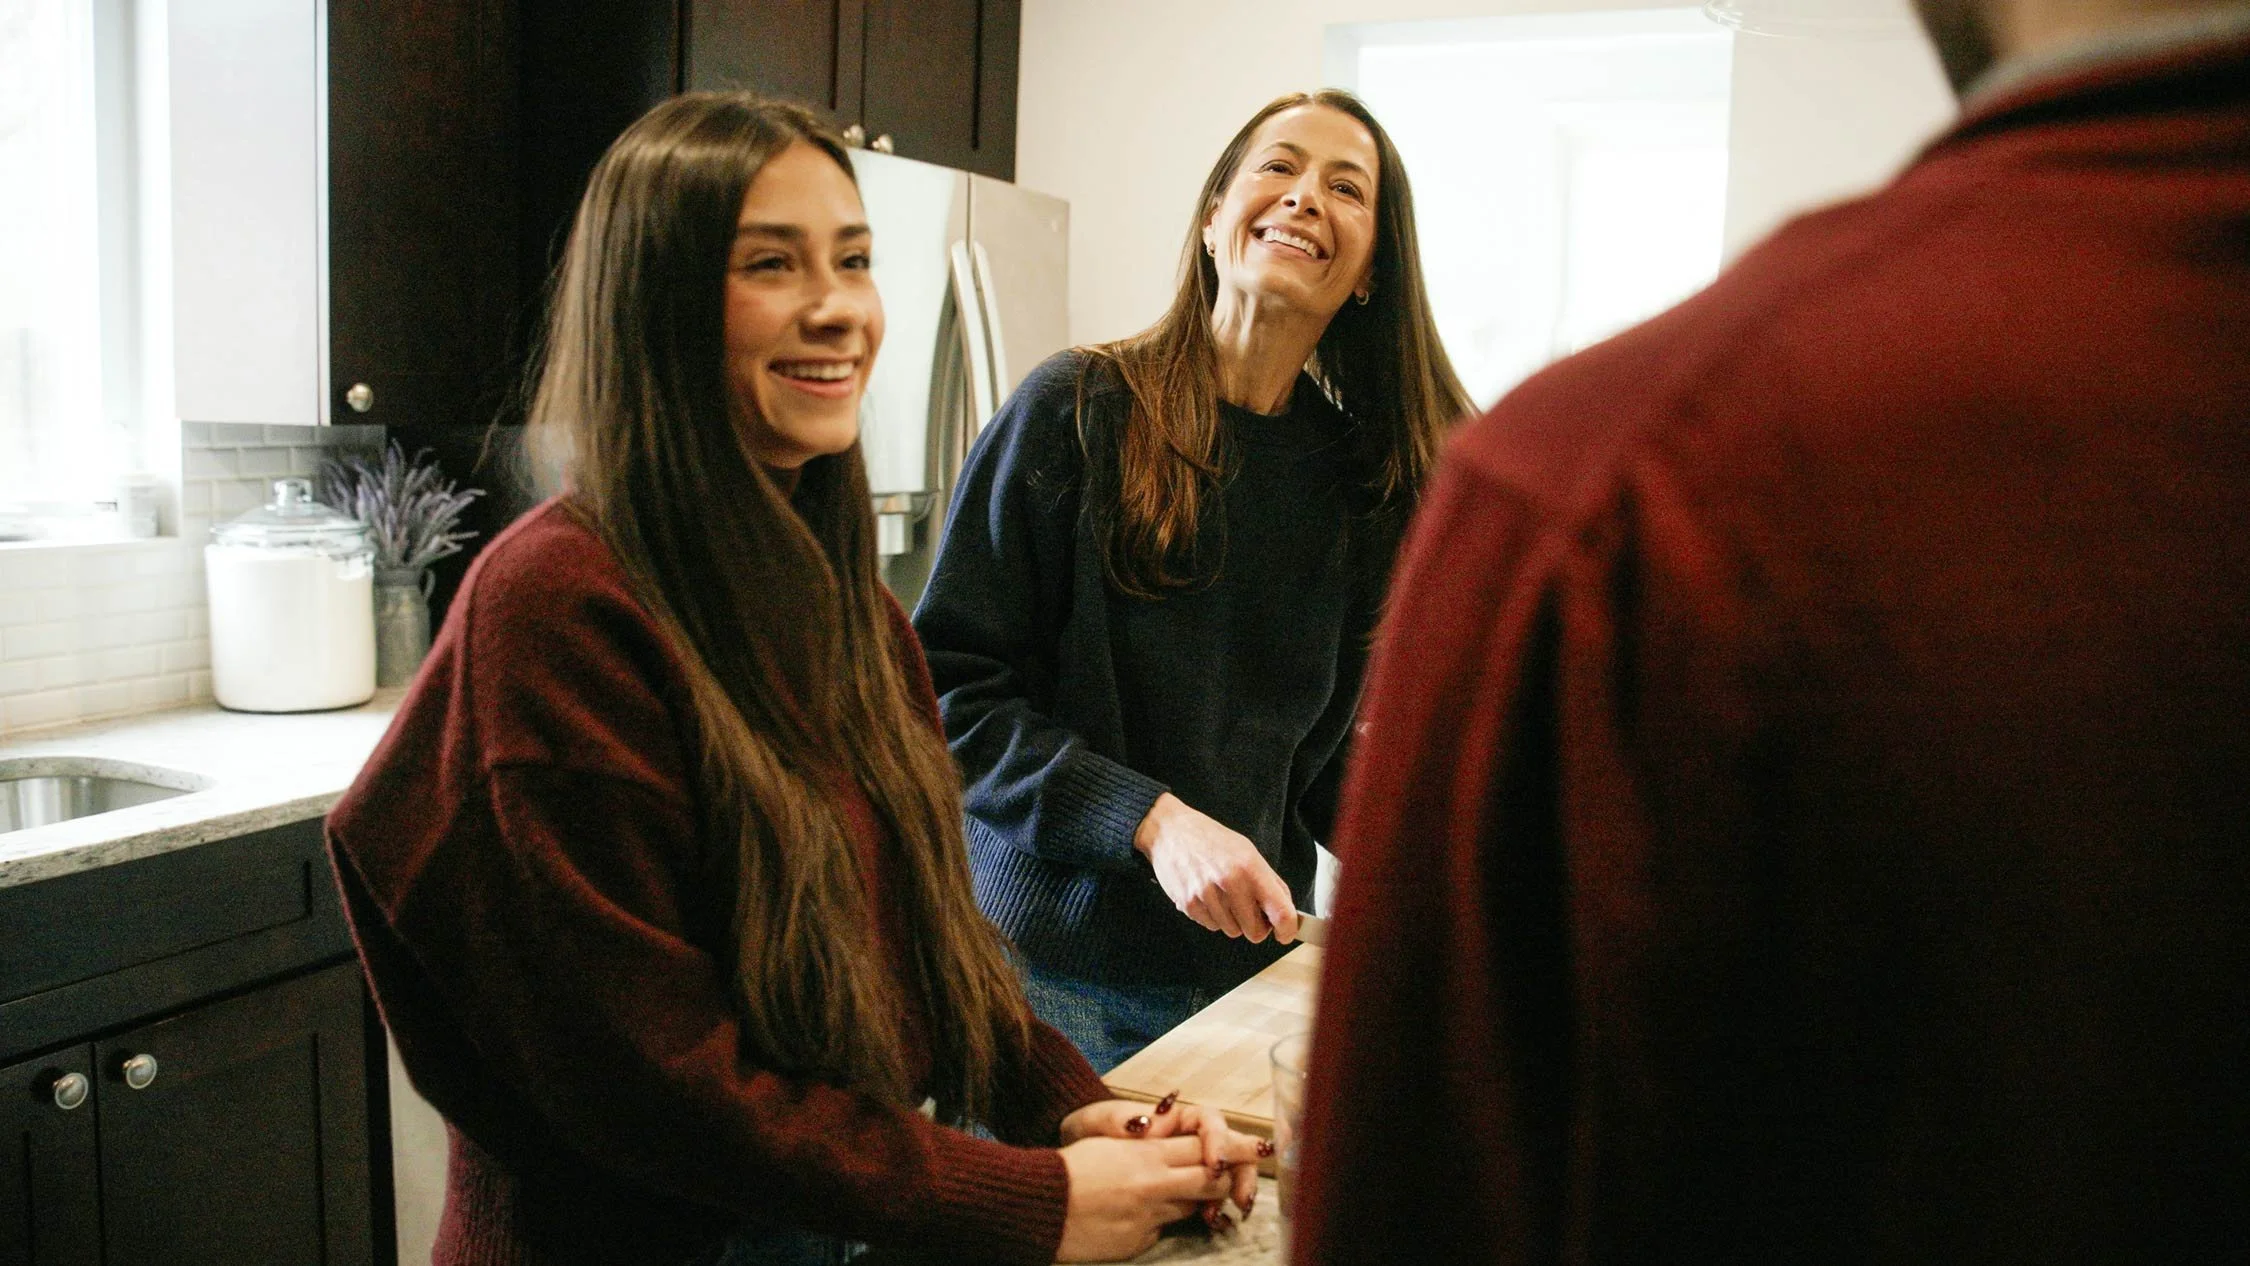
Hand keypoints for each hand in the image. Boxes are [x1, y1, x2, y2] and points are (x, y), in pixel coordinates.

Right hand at [1055, 1132, 1264, 1260]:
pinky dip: (1160, 1222)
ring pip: (1190, 1208)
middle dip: (1232, 1179)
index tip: (1258, 1148)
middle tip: (1247, 1182)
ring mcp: (1147, 1218)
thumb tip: (1166, 1151)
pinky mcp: (1136, 1243)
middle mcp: (1154, 1186)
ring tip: (1209, 1202)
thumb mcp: (1109, 1144)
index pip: (1204, 1148)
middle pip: (1210, 1181)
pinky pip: (1160, 1230)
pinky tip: (1142, 1216)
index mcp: (1147, 1155)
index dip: (1233, 1149)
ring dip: (1198, 1203)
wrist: (1038, 1205)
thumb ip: (1145, 1147)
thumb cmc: (1067, 1167)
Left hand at [1060, 1093, 1261, 1216]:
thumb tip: (1147, 1122)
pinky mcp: (1183, 1189)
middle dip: (1242, 1170)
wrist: (1077, 1161)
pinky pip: (1208, 1195)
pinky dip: (1217, 1207)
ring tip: (1235, 1211)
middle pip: (1229, 1149)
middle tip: (1242, 1197)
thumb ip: (1120, 1119)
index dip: (1219, 1139)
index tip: (1216, 1162)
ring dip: (1235, 1190)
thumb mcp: (1099, 1121)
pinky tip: (1215, 1221)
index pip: (1210, 1122)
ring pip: (1226, 1173)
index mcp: (1175, 1119)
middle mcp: (1188, 1140)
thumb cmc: (1092, 1130)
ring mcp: (1189, 1165)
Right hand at [1134, 793, 1298, 942]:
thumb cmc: (1212, 840)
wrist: (1171, 832)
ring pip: (1232, 931)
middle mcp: (1230, 882)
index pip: (1281, 913)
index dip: (1287, 930)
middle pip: (1255, 932)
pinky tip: (1208, 896)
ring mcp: (1207, 895)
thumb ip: (1270, 882)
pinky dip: (1213, 917)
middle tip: (1250, 910)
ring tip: (1224, 896)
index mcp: (1251, 868)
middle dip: (1256, 926)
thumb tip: (1286, 911)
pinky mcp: (1188, 904)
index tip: (1285, 933)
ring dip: (1232, 920)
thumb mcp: (1249, 852)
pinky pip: (1211, 926)